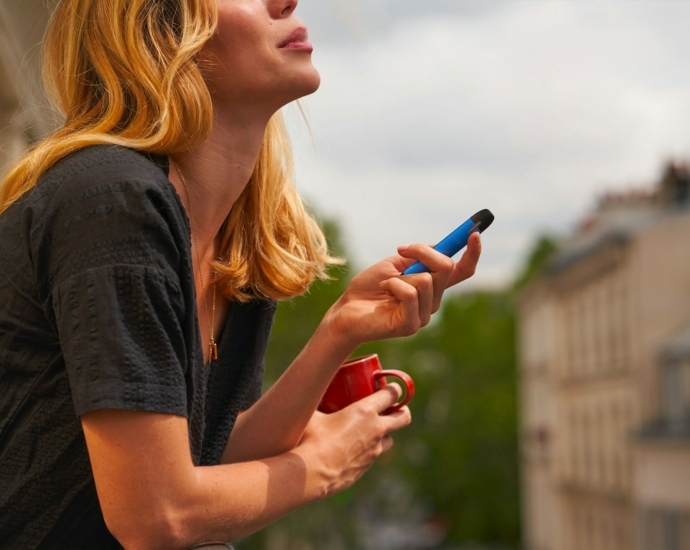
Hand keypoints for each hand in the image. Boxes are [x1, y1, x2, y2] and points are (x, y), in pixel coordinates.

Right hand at [297, 385, 411, 496]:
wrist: (312, 473)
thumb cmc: (311, 439)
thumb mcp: (313, 413)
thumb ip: (314, 403)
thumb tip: (306, 394)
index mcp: (365, 411)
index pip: (391, 395)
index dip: (394, 389)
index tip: (391, 387)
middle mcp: (375, 429)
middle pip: (403, 417)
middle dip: (401, 410)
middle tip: (391, 408)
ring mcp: (374, 450)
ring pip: (391, 439)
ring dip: (385, 433)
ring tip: (372, 429)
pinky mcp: (367, 466)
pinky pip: (375, 455)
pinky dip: (370, 449)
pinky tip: (355, 448)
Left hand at [325, 232, 480, 346]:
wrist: (345, 311)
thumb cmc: (367, 289)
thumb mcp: (393, 265)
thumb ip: (417, 258)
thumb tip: (439, 247)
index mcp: (432, 287)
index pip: (462, 271)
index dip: (472, 253)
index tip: (474, 233)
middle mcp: (432, 301)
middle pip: (445, 268)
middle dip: (423, 252)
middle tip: (401, 250)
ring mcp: (423, 315)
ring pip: (426, 280)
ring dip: (400, 275)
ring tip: (385, 285)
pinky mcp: (410, 325)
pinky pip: (410, 293)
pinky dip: (393, 285)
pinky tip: (383, 292)